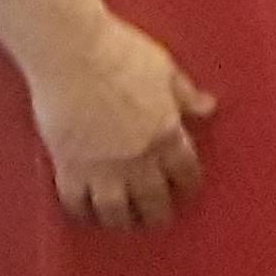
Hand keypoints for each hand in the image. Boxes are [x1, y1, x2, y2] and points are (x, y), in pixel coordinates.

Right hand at [25, 16, 215, 231]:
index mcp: (167, 132)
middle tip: (158, 218)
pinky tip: (85, 212)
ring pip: (115, 211)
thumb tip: (207, 107)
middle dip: (158, 213)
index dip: (187, 184)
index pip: (185, 171)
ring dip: (122, 220)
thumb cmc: (120, 52)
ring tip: (124, 223)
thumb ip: (185, 94)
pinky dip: (81, 211)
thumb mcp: (165, 69)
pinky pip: (75, 202)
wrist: (72, 52)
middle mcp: (138, 157)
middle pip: (152, 199)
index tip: (187, 190)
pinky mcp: (68, 166)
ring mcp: (102, 166)